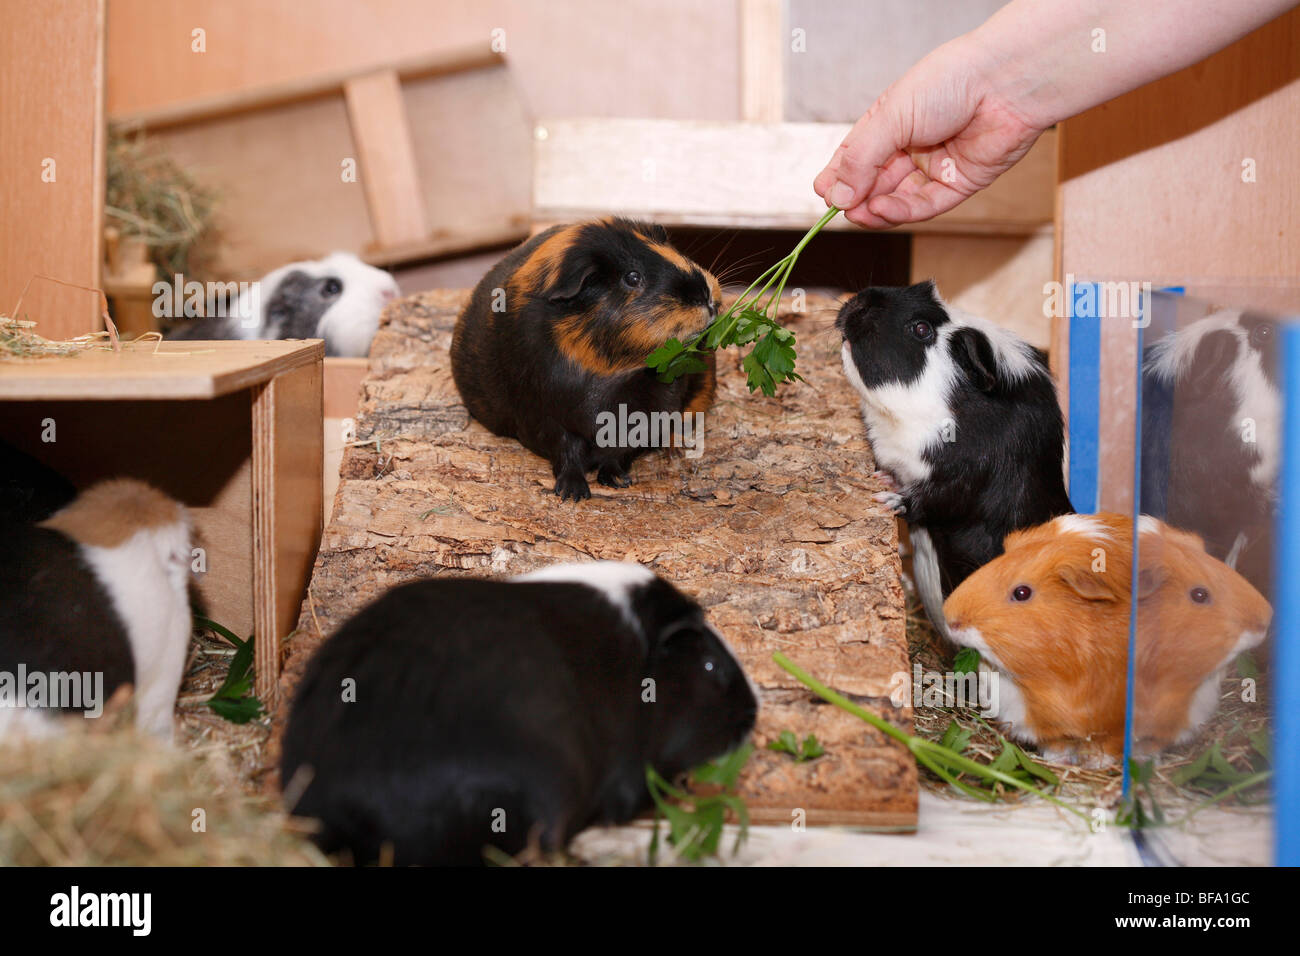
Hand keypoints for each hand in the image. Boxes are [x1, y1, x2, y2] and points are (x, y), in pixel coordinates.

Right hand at [813, 36, 1048, 228]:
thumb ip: (861, 159)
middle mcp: (910, 146)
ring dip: (874, 210)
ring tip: (858, 214)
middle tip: (840, 208)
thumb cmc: (950, 81)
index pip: (855, 156)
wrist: (1004, 83)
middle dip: (855, 197)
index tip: (823, 192)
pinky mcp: (956, 184)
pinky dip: (900, 211)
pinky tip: (881, 210)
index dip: (838, 176)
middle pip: (874, 182)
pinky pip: (924, 206)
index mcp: (890, 123)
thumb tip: (836, 195)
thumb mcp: (890, 117)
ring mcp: (933, 167)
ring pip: (896, 199)